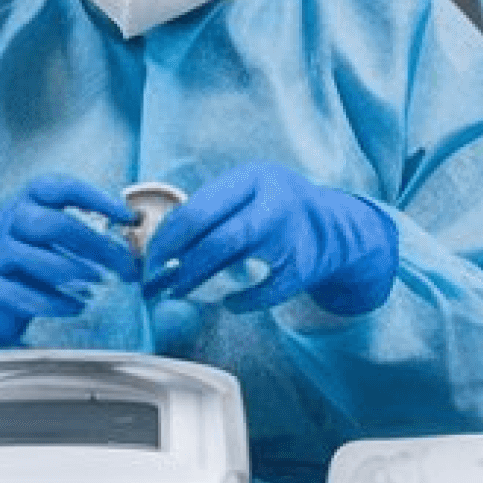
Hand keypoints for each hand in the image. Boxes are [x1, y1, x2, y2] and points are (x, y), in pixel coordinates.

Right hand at [0, 175, 137, 353]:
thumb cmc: (22, 259)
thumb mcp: (44, 233)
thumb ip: (79, 228)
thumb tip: (130, 237)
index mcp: (27, 200)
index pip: (61, 188)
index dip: (97, 198)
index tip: (128, 217)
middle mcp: (8, 221)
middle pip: (53, 224)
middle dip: (95, 246)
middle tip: (125, 266)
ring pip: (37, 259)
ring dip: (76, 272)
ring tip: (100, 283)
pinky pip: (24, 295)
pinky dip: (56, 303)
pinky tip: (77, 306)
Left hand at [142, 162, 400, 316]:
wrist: (333, 226)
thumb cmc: (274, 208)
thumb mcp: (247, 193)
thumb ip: (212, 210)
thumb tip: (159, 245)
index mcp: (253, 179)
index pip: (198, 210)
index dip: (168, 239)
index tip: (149, 258)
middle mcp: (273, 202)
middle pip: (215, 237)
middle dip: (181, 264)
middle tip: (159, 282)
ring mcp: (291, 235)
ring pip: (235, 258)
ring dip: (200, 278)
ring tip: (179, 290)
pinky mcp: (303, 267)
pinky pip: (266, 290)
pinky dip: (244, 301)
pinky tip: (230, 303)